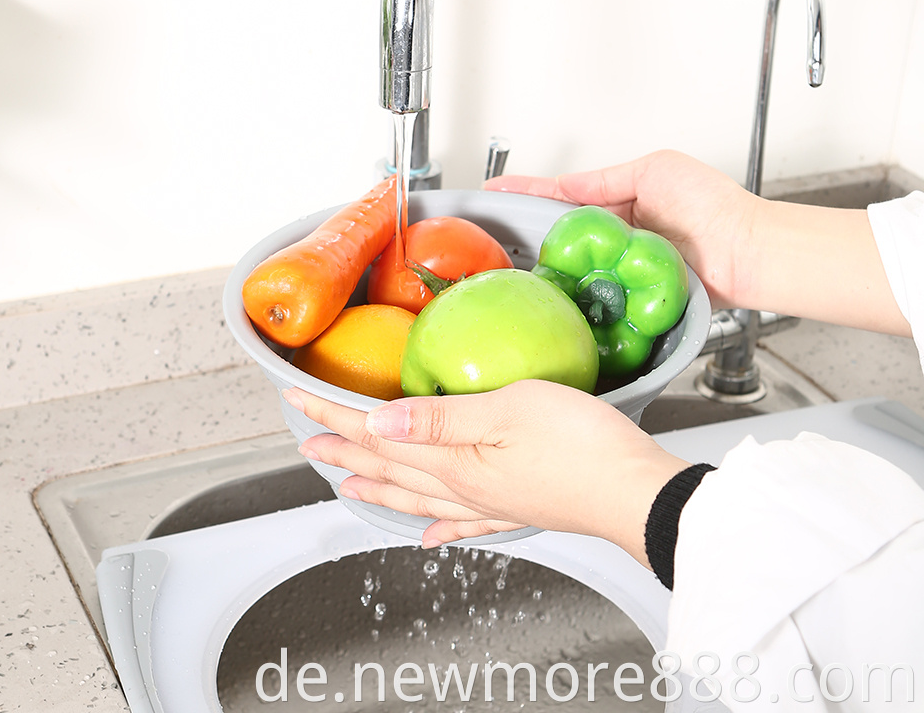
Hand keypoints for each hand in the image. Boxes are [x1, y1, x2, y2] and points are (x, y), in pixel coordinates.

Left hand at [283, 379, 688, 564]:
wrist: (638, 492)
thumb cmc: (583, 445)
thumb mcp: (510, 410)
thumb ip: (442, 416)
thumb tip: (379, 420)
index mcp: (454, 461)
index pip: (378, 435)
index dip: (335, 415)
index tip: (298, 400)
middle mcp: (463, 487)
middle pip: (389, 466)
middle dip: (343, 450)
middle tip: (307, 442)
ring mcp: (490, 502)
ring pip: (416, 495)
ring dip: (377, 485)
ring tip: (346, 484)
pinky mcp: (518, 507)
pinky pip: (463, 521)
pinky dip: (438, 527)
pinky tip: (429, 536)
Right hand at [486, 149, 908, 334]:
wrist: (748, 255)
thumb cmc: (714, 209)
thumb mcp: (655, 171)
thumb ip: (606, 180)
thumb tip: (566, 185)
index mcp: (622, 199)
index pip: (563, 193)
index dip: (527, 193)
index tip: (493, 192)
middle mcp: (617, 235)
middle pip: (560, 232)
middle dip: (526, 232)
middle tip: (489, 234)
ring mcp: (621, 267)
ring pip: (572, 265)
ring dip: (544, 265)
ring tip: (507, 264)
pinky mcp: (630, 297)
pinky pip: (593, 295)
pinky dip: (571, 294)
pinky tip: (548, 294)